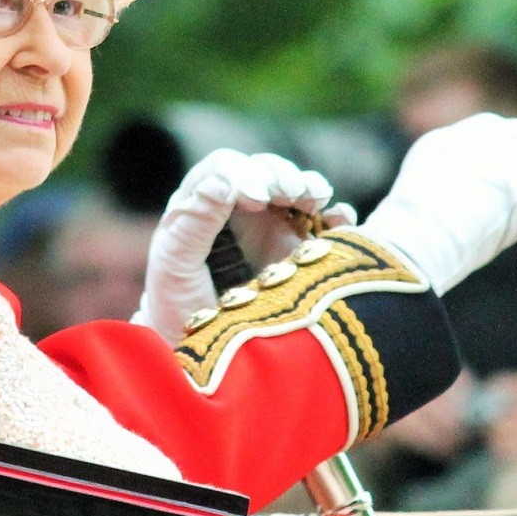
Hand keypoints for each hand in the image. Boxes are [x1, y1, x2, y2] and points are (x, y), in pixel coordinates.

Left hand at [131, 149, 350, 344]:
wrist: (202, 349)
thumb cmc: (177, 302)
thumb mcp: (175, 260)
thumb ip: (195, 220)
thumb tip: (222, 182)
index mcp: (203, 201)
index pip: (225, 166)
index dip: (243, 172)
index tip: (255, 198)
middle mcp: (239, 205)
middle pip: (265, 169)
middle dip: (281, 175)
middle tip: (292, 194)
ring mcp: (272, 224)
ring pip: (297, 187)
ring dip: (310, 186)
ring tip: (316, 201)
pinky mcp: (300, 248)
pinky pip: (324, 221)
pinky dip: (337, 214)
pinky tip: (341, 220)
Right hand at [355, 113, 516, 293]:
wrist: (413, 242)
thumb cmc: (408, 244)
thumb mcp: (423, 217)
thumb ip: (446, 206)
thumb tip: (455, 230)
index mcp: (440, 146)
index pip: (484, 137)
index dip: (506, 157)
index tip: (514, 181)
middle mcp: (471, 138)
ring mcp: (504, 151)